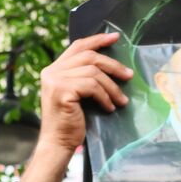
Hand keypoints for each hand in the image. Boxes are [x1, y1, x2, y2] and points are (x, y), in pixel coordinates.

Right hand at [37, 32, 132, 154]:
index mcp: (53, 69)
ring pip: (93, 72)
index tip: (115, 38)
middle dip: (112, 65)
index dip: (97, 40)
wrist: (58, 144)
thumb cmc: (70, 122)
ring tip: (121, 100)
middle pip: (89, 57)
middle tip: (129, 75)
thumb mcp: (76, 94)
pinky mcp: (63, 91)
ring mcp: (55, 80)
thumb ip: (82, 77)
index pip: (78, 47)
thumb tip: (109, 65)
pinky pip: (92, 86)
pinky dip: (105, 97)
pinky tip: (109, 108)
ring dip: (112, 87)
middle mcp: (51, 72)